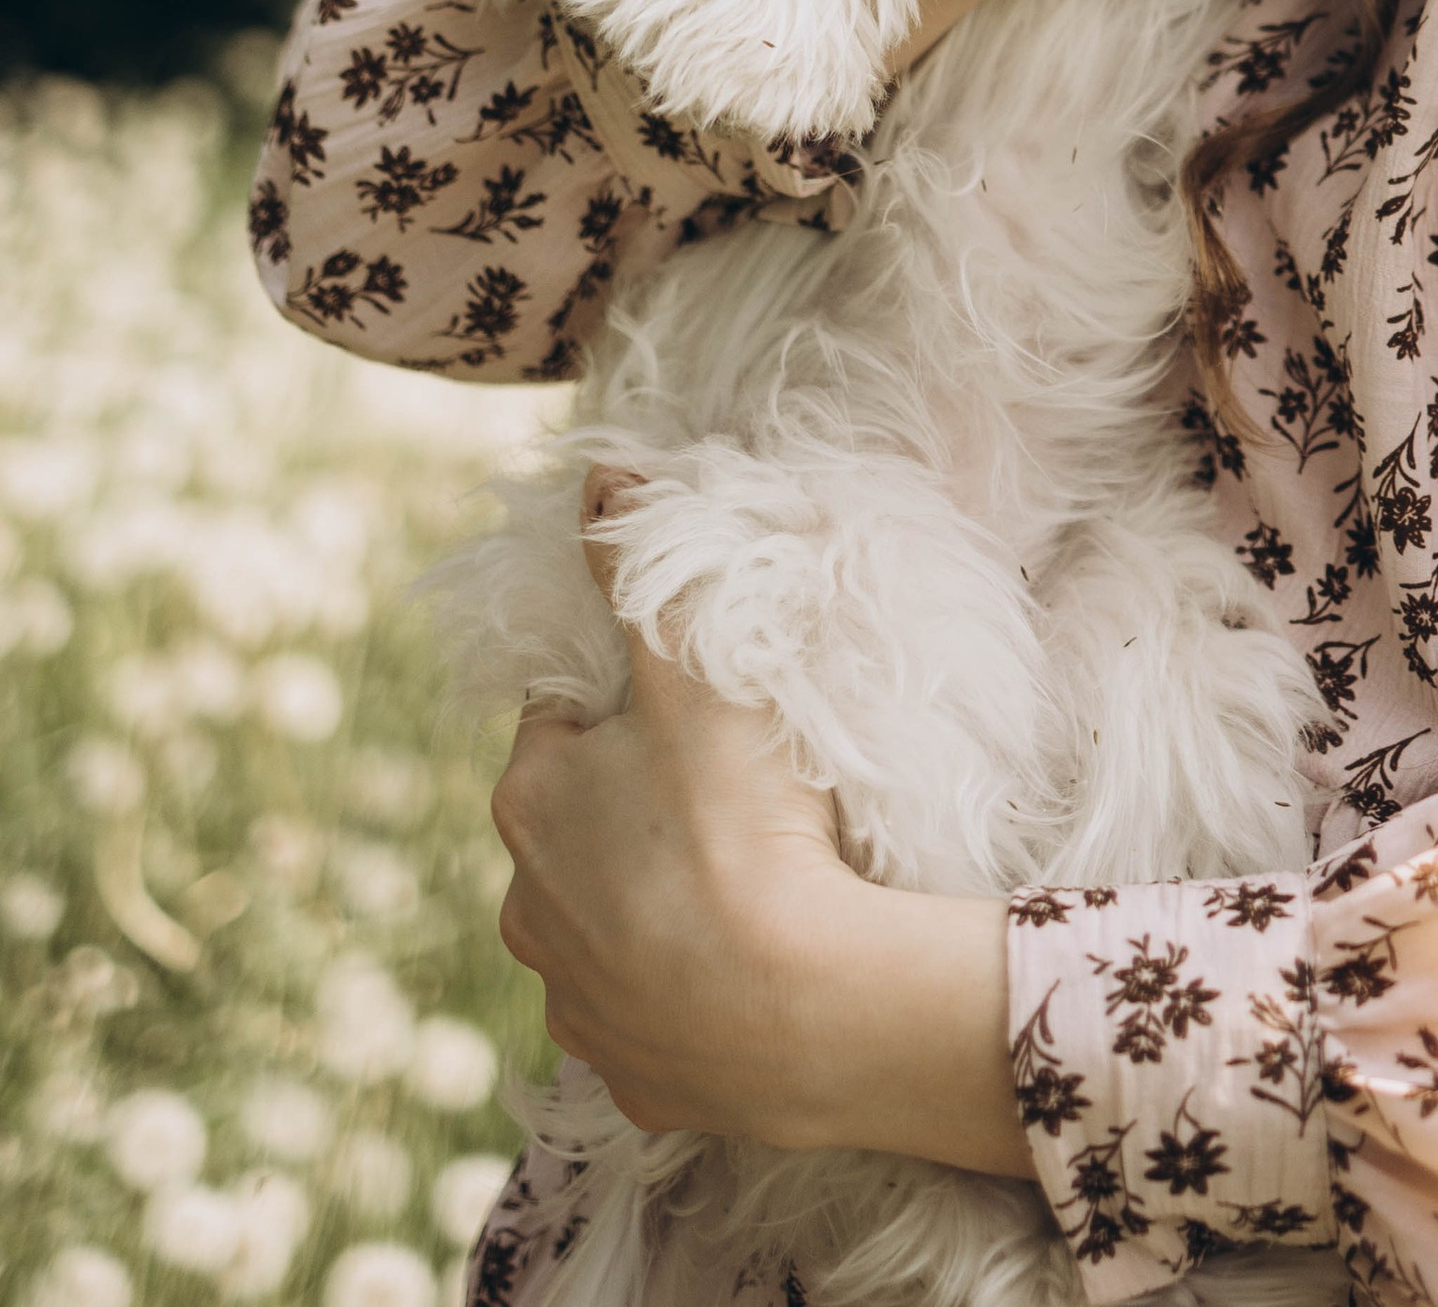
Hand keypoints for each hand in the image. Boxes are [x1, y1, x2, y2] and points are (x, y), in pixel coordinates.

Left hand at [492, 473, 1029, 1170]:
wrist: (800, 1006)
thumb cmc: (739, 822)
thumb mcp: (694, 667)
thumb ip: (640, 569)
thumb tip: (600, 473)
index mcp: (530, 802)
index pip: (560, 724)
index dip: (626, 706)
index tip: (689, 709)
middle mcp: (526, 908)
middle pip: (577, 827)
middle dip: (633, 804)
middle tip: (726, 791)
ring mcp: (575, 1002)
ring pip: (603, 925)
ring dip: (651, 901)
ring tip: (741, 881)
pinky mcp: (628, 1074)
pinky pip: (648, 1013)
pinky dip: (682, 990)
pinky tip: (742, 966)